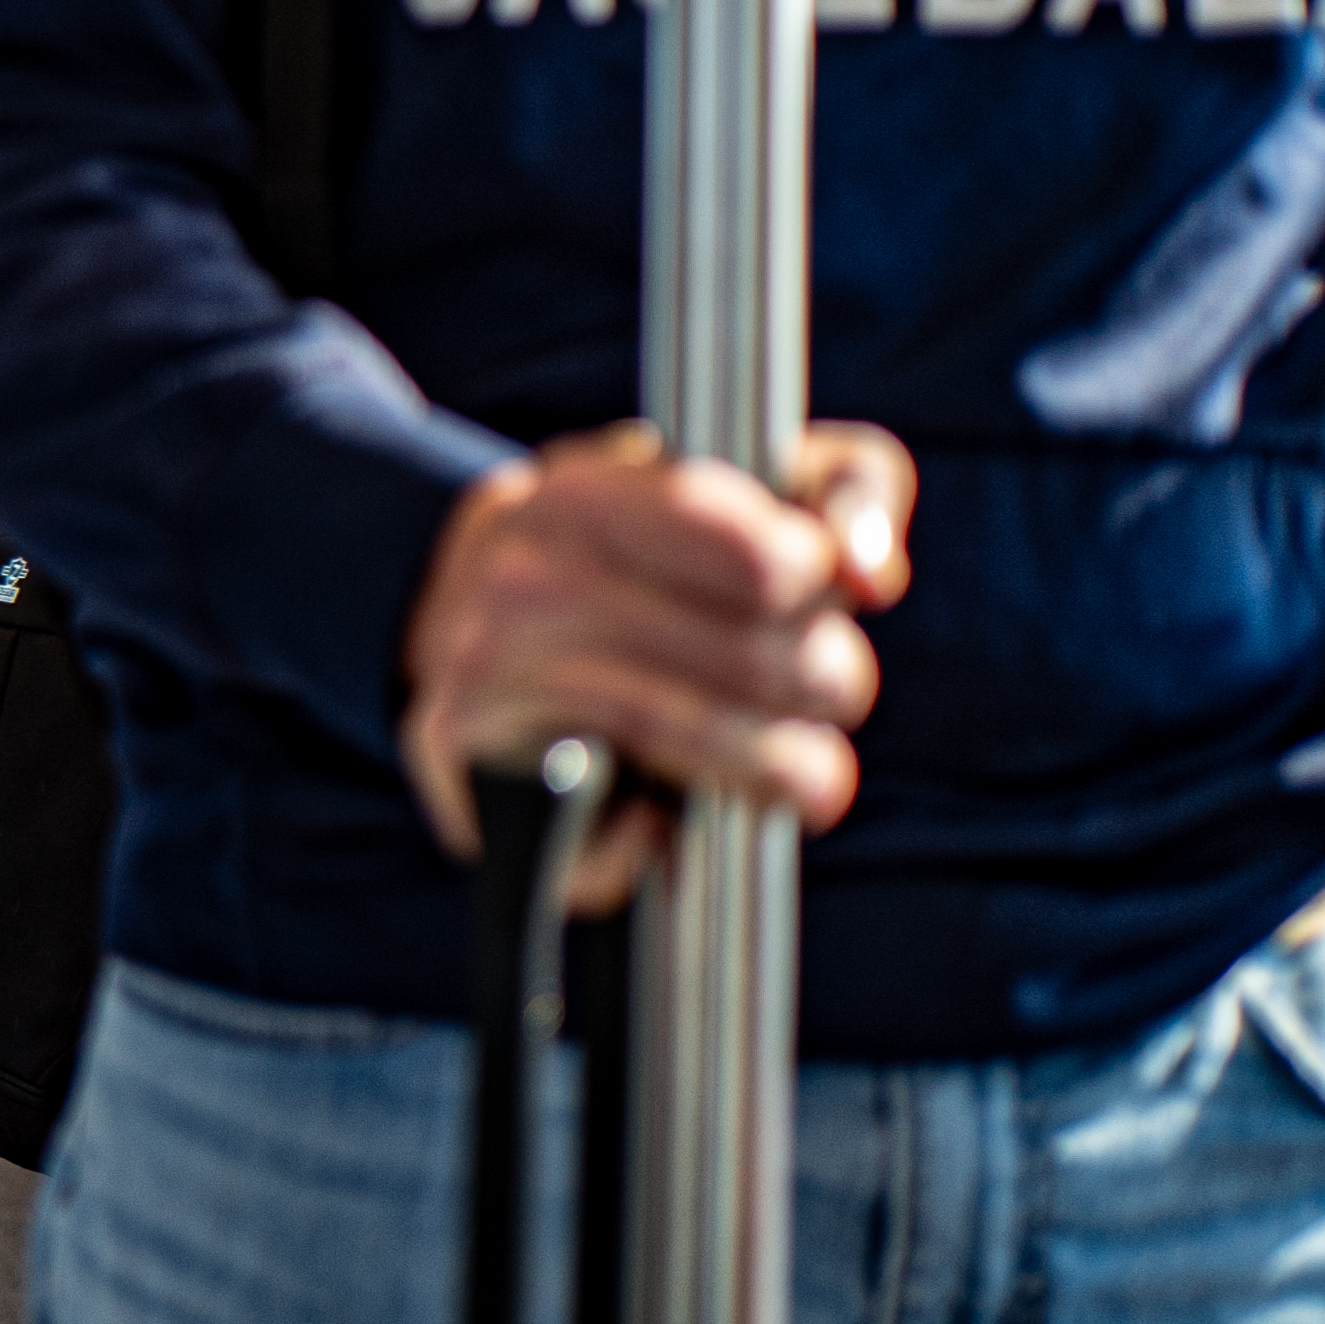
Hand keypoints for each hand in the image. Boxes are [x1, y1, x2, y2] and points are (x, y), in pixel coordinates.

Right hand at [396, 423, 910, 908]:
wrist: (449, 603)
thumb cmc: (637, 546)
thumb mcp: (735, 480)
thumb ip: (844, 489)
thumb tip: (875, 576)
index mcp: (589, 490)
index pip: (762, 560)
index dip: (815, 585)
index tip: (810, 595)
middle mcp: (523, 574)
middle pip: (748, 657)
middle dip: (823, 683)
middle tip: (825, 691)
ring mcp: (484, 668)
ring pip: (687, 737)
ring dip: (781, 770)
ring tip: (812, 780)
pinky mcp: (463, 761)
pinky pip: (600, 827)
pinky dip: (648, 843)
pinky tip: (664, 823)